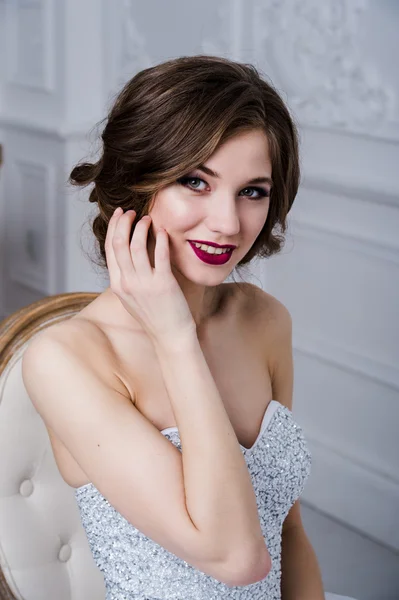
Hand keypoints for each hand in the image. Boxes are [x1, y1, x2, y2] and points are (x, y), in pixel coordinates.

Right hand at [105, 207, 195, 344]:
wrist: (169, 336)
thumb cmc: (153, 316)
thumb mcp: (131, 297)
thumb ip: (126, 277)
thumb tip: (127, 254)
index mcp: (117, 284)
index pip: (110, 249)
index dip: (113, 227)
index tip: (119, 214)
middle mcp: (127, 283)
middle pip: (119, 243)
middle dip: (124, 222)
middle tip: (131, 212)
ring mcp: (144, 283)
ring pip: (136, 246)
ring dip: (141, 227)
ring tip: (148, 219)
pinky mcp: (163, 284)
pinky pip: (159, 255)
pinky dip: (160, 239)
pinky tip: (163, 231)